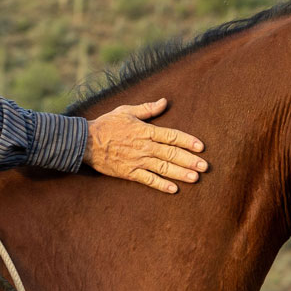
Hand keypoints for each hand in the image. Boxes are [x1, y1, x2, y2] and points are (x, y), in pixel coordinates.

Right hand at [86, 98, 207, 193]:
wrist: (85, 142)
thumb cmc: (106, 124)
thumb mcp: (126, 111)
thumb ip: (147, 109)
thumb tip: (164, 101)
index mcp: (145, 130)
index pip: (172, 136)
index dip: (188, 141)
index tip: (201, 146)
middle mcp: (144, 146)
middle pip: (171, 153)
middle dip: (190, 160)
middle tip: (205, 166)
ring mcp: (137, 161)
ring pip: (163, 167)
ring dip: (180, 173)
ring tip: (195, 178)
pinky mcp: (129, 172)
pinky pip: (148, 180)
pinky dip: (160, 185)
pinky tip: (173, 189)